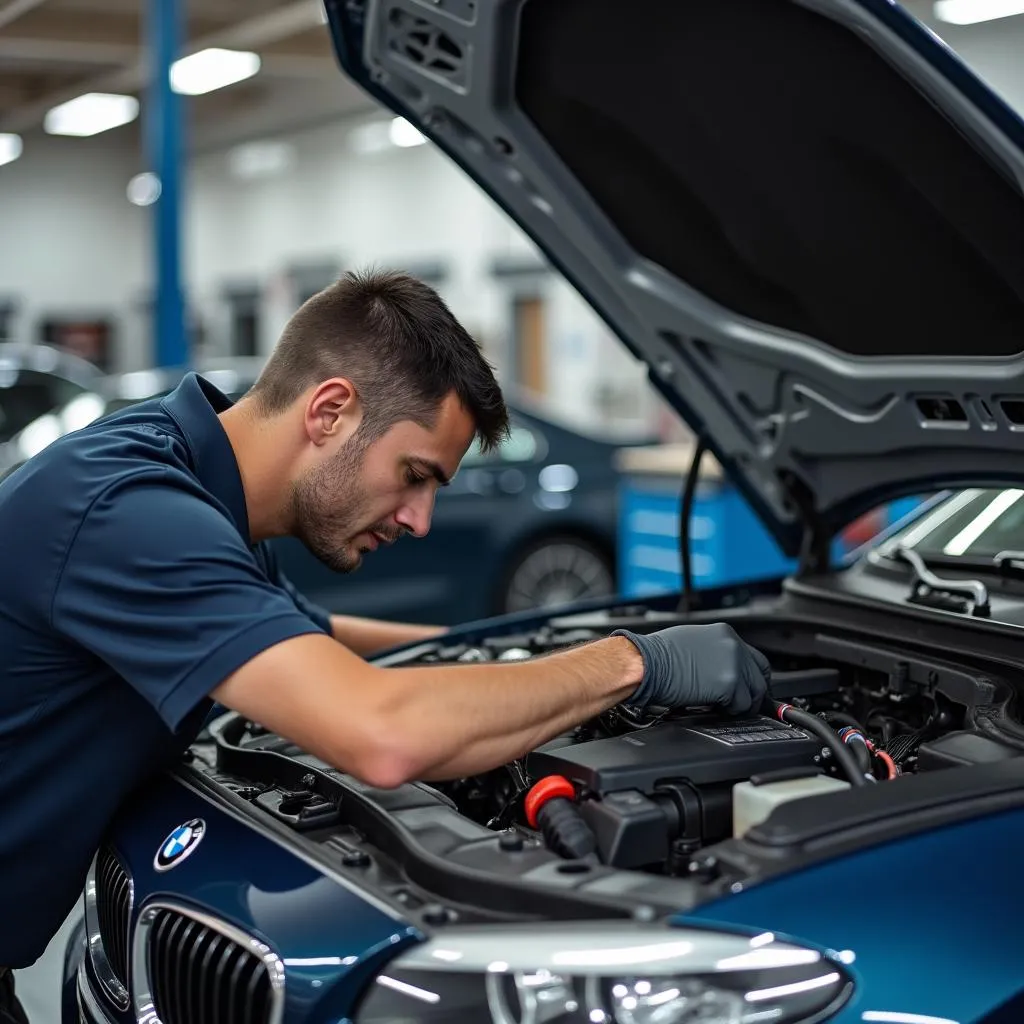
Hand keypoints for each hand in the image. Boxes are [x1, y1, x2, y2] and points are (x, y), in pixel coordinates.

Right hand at [611, 623, 769, 714]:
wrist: (645, 663)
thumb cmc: (657, 654)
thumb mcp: (692, 642)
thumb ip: (714, 652)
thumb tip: (720, 668)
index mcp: (725, 633)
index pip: (755, 658)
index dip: (753, 677)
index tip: (751, 688)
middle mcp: (734, 646)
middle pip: (760, 676)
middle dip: (752, 693)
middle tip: (742, 704)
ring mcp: (733, 664)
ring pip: (753, 693)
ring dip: (740, 704)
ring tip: (721, 706)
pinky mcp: (728, 684)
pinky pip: (740, 705)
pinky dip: (730, 711)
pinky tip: (713, 707)